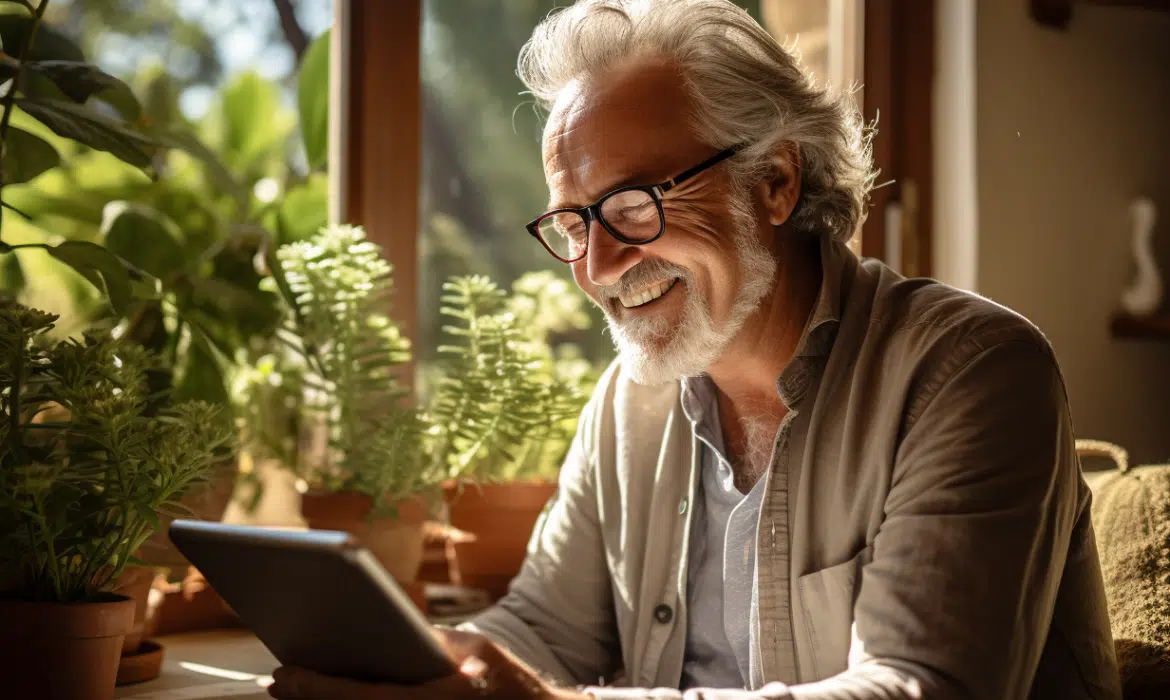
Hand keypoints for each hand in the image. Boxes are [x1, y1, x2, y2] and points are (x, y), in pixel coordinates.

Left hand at [267, 628, 588, 699]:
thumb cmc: (505, 682)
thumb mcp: (474, 649)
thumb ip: (432, 640)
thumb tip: (394, 629)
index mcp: (434, 696)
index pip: (360, 694)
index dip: (317, 686)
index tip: (284, 674)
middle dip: (311, 697)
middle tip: (279, 683)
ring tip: (295, 691)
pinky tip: (328, 696)